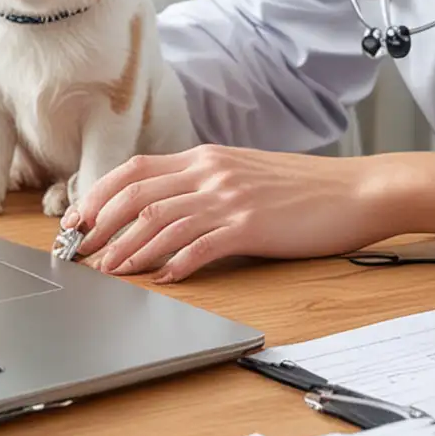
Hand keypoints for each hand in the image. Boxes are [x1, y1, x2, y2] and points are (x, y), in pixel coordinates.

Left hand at [62, 146, 392, 282]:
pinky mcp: (252, 225)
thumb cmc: (305, 188)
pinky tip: (165, 278)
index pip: (137, 169)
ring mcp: (232, 197)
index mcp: (208, 157)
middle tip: (80, 250)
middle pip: (139, 194)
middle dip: (102, 223)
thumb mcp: (246, 173)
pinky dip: (178, 263)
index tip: (78, 218)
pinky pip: (203, 244)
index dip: (100, 194)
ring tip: (110, 270)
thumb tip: (167, 208)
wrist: (356, 190)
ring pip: (162, 220)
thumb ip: (207, 183)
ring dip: (130, 248)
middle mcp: (213, 172)